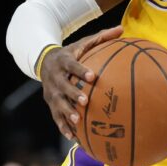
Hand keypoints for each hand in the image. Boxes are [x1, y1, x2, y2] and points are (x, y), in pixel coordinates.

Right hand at [40, 25, 123, 139]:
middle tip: (84, 101)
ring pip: (57, 104)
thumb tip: (122, 29)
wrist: (44, 61)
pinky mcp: (50, 103)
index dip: (80, 71)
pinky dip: (63, 126)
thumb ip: (101, 37)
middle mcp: (55, 78)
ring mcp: (51, 92)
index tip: (92, 76)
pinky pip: (55, 117)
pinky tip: (73, 137)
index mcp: (64, 62)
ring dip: (66, 113)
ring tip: (77, 120)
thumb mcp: (83, 43)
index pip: (72, 66)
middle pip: (63, 87)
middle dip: (72, 94)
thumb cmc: (72, 52)